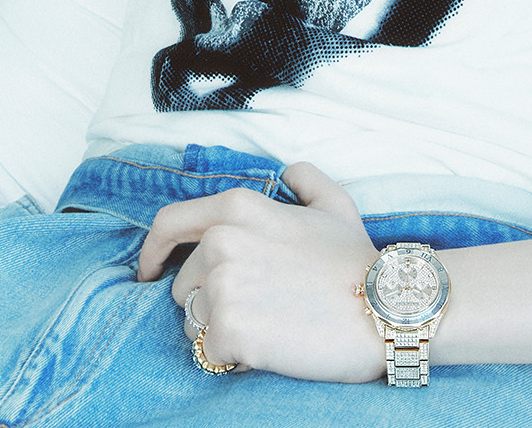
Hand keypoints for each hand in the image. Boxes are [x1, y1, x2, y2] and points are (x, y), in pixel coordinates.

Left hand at [136, 161, 383, 381]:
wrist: (384, 308)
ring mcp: (223, 285)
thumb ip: (305, 179)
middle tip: (256, 311)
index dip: (151, 251)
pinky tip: (268, 348)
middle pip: (182, 284)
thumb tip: (289, 171)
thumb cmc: (357, 260)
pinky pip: (209, 353)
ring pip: (192, 322)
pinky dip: (232, 359)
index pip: (169, 225)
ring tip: (266, 328)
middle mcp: (221, 240)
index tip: (147, 271)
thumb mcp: (334, 204)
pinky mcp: (229, 330)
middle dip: (208, 301)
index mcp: (237, 207)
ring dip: (220, 331)